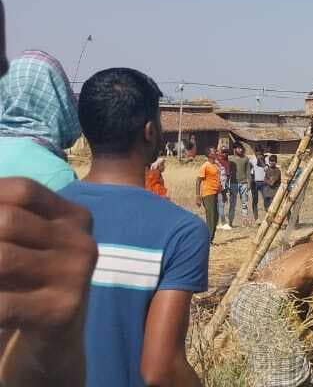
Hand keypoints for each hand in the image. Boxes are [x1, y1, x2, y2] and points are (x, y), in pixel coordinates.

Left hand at [0, 178, 95, 336]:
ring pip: (2, 258)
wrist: (50, 344)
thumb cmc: (26, 285)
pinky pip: (4, 304)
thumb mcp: (22, 245)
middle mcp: (81, 244)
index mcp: (74, 219)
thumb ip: (3, 220)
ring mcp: (75, 278)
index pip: (23, 191)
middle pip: (8, 220)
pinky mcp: (61, 312)